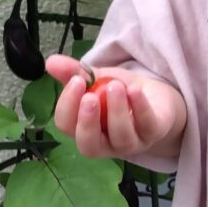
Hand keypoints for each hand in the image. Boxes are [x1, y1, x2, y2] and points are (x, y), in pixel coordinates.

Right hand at [46, 53, 184, 159]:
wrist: (157, 98)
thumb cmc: (121, 93)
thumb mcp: (98, 79)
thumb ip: (75, 72)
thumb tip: (50, 62)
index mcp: (85, 130)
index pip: (67, 126)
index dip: (67, 106)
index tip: (76, 81)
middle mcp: (105, 143)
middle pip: (89, 144)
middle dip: (87, 121)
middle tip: (89, 96)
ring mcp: (130, 143)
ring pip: (120, 136)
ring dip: (116, 110)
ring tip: (115, 86)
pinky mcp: (153, 133)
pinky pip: (146, 125)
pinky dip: (140, 107)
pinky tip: (135, 90)